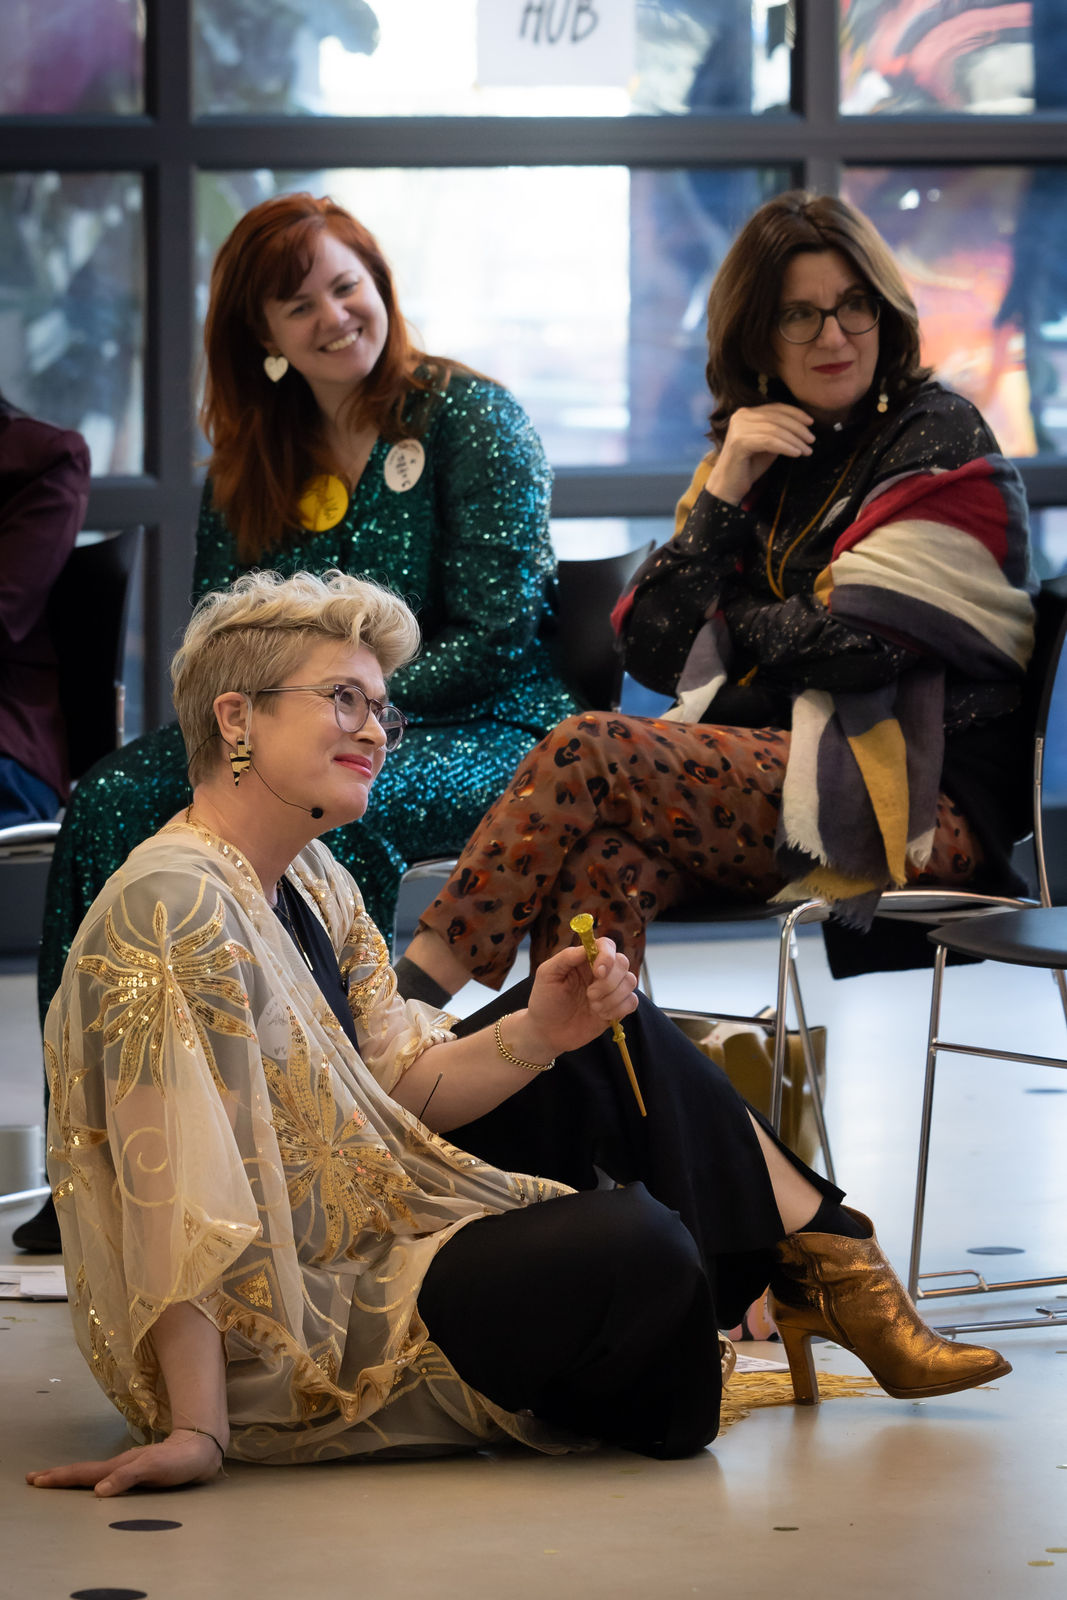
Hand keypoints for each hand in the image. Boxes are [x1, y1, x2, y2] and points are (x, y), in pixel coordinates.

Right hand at [26, 1428, 223, 1496]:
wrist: (201, 1449)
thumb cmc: (179, 1461)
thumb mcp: (153, 1468)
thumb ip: (127, 1478)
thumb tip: (98, 1491)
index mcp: (120, 1466)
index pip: (84, 1474)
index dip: (60, 1477)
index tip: (37, 1479)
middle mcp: (121, 1466)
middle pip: (83, 1471)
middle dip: (58, 1476)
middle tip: (34, 1478)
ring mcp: (128, 1467)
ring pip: (93, 1472)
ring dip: (71, 1476)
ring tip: (54, 1479)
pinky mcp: (138, 1470)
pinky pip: (106, 1476)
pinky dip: (90, 1479)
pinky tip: (91, 1485)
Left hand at [523, 936, 637, 1057]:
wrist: (547, 1032)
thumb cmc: (545, 1000)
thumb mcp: (547, 974)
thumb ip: (566, 957)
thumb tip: (586, 948)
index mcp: (585, 959)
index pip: (607, 945)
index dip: (607, 956)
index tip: (598, 972)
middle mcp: (600, 971)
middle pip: (622, 962)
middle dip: (609, 982)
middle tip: (590, 995)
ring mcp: (610, 990)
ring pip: (630, 981)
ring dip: (613, 997)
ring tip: (593, 1007)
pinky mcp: (617, 1008)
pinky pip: (633, 1001)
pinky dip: (619, 1008)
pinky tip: (602, 1015)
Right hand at [705, 403, 813, 505]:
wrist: (729, 486)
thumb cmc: (749, 466)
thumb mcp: (768, 444)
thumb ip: (779, 432)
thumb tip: (803, 426)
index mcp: (746, 413)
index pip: (775, 408)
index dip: (795, 414)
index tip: (811, 423)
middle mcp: (741, 416)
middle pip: (777, 418)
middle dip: (798, 429)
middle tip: (812, 440)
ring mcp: (739, 428)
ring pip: (775, 430)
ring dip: (795, 440)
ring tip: (807, 450)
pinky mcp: (740, 442)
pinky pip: (769, 441)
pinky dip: (786, 447)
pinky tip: (796, 454)